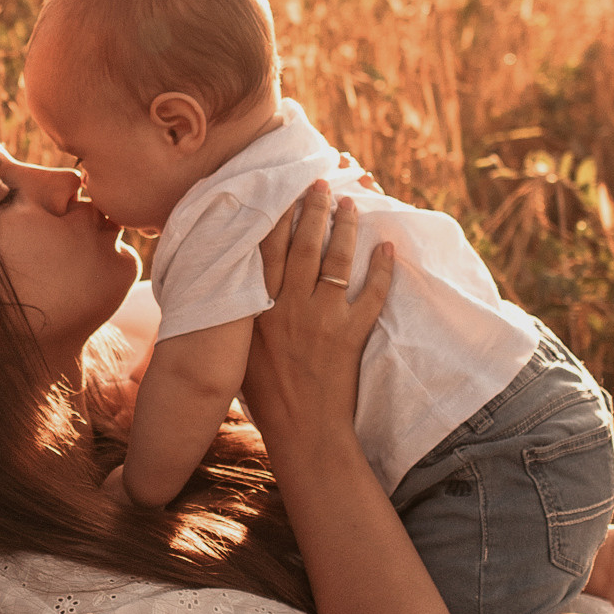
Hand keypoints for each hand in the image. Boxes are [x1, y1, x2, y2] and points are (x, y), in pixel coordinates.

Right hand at [242, 186, 392, 464]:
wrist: (302, 431)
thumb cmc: (264, 397)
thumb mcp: (237, 351)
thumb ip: (237, 318)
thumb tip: (226, 291)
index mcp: (257, 308)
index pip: (266, 248)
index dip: (275, 214)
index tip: (281, 187)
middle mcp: (289, 306)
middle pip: (303, 244)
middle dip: (313, 207)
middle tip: (321, 182)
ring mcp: (322, 318)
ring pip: (337, 260)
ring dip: (346, 227)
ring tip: (352, 202)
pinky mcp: (351, 335)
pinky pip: (373, 295)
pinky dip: (383, 270)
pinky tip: (388, 247)